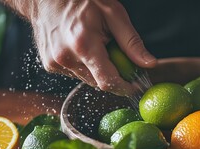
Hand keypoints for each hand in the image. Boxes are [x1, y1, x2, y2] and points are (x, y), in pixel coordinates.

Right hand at [29, 0, 155, 95]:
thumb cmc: (83, 0)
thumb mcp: (114, 15)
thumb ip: (132, 43)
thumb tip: (149, 64)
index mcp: (84, 45)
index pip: (108, 82)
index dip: (125, 88)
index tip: (135, 86)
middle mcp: (66, 58)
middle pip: (99, 83)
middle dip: (113, 75)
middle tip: (116, 57)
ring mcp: (55, 63)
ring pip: (88, 80)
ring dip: (97, 70)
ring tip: (96, 47)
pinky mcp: (50, 65)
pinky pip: (75, 74)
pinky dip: (84, 67)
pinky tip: (82, 49)